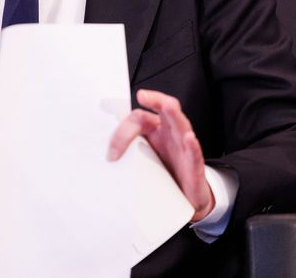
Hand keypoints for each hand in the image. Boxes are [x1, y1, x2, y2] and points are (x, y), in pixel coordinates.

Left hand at [108, 89, 214, 221]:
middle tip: (143, 96)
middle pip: (165, 109)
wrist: (186, 198)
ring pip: (182, 125)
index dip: (124, 129)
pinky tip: (189, 139)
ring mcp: (185, 148)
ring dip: (174, 115)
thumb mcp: (143, 159)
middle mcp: (172, 134)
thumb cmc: (166, 173)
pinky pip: (195, 154)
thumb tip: (100, 151)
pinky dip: (193, 146)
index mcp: (157, 131)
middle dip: (156, 100)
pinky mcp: (194, 167)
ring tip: (167, 106)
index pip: (140, 117)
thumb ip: (128, 149)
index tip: (111, 149)